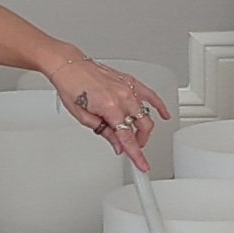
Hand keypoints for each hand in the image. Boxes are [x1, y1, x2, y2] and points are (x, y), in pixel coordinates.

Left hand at [44, 53, 168, 170]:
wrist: (69, 67)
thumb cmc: (71, 87)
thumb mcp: (83, 117)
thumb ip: (104, 132)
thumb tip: (117, 145)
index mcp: (109, 108)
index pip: (127, 137)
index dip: (136, 154)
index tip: (142, 165)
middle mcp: (122, 97)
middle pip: (143, 126)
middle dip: (140, 141)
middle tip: (131, 147)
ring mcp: (128, 88)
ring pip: (146, 113)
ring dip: (144, 127)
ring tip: (136, 133)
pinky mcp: (130, 81)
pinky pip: (150, 94)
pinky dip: (159, 105)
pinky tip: (164, 114)